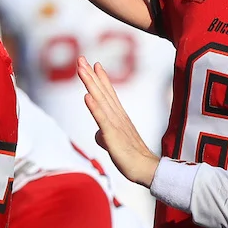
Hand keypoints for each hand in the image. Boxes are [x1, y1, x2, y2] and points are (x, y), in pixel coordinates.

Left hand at [77, 56, 160, 186]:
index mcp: (118, 117)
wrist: (145, 169)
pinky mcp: (113, 135)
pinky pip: (101, 119)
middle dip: (90, 74)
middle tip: (81, 58)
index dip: (100, 78)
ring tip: (82, 69)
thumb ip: (105, 135)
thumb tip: (98, 133)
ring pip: (100, 100)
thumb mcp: (113, 143)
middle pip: (102, 91)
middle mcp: (117, 116)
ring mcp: (115, 124)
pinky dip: (93, 107)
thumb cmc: (130, 157)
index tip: (94, 63)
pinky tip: (86, 96)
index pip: (108, 94)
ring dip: (90, 83)